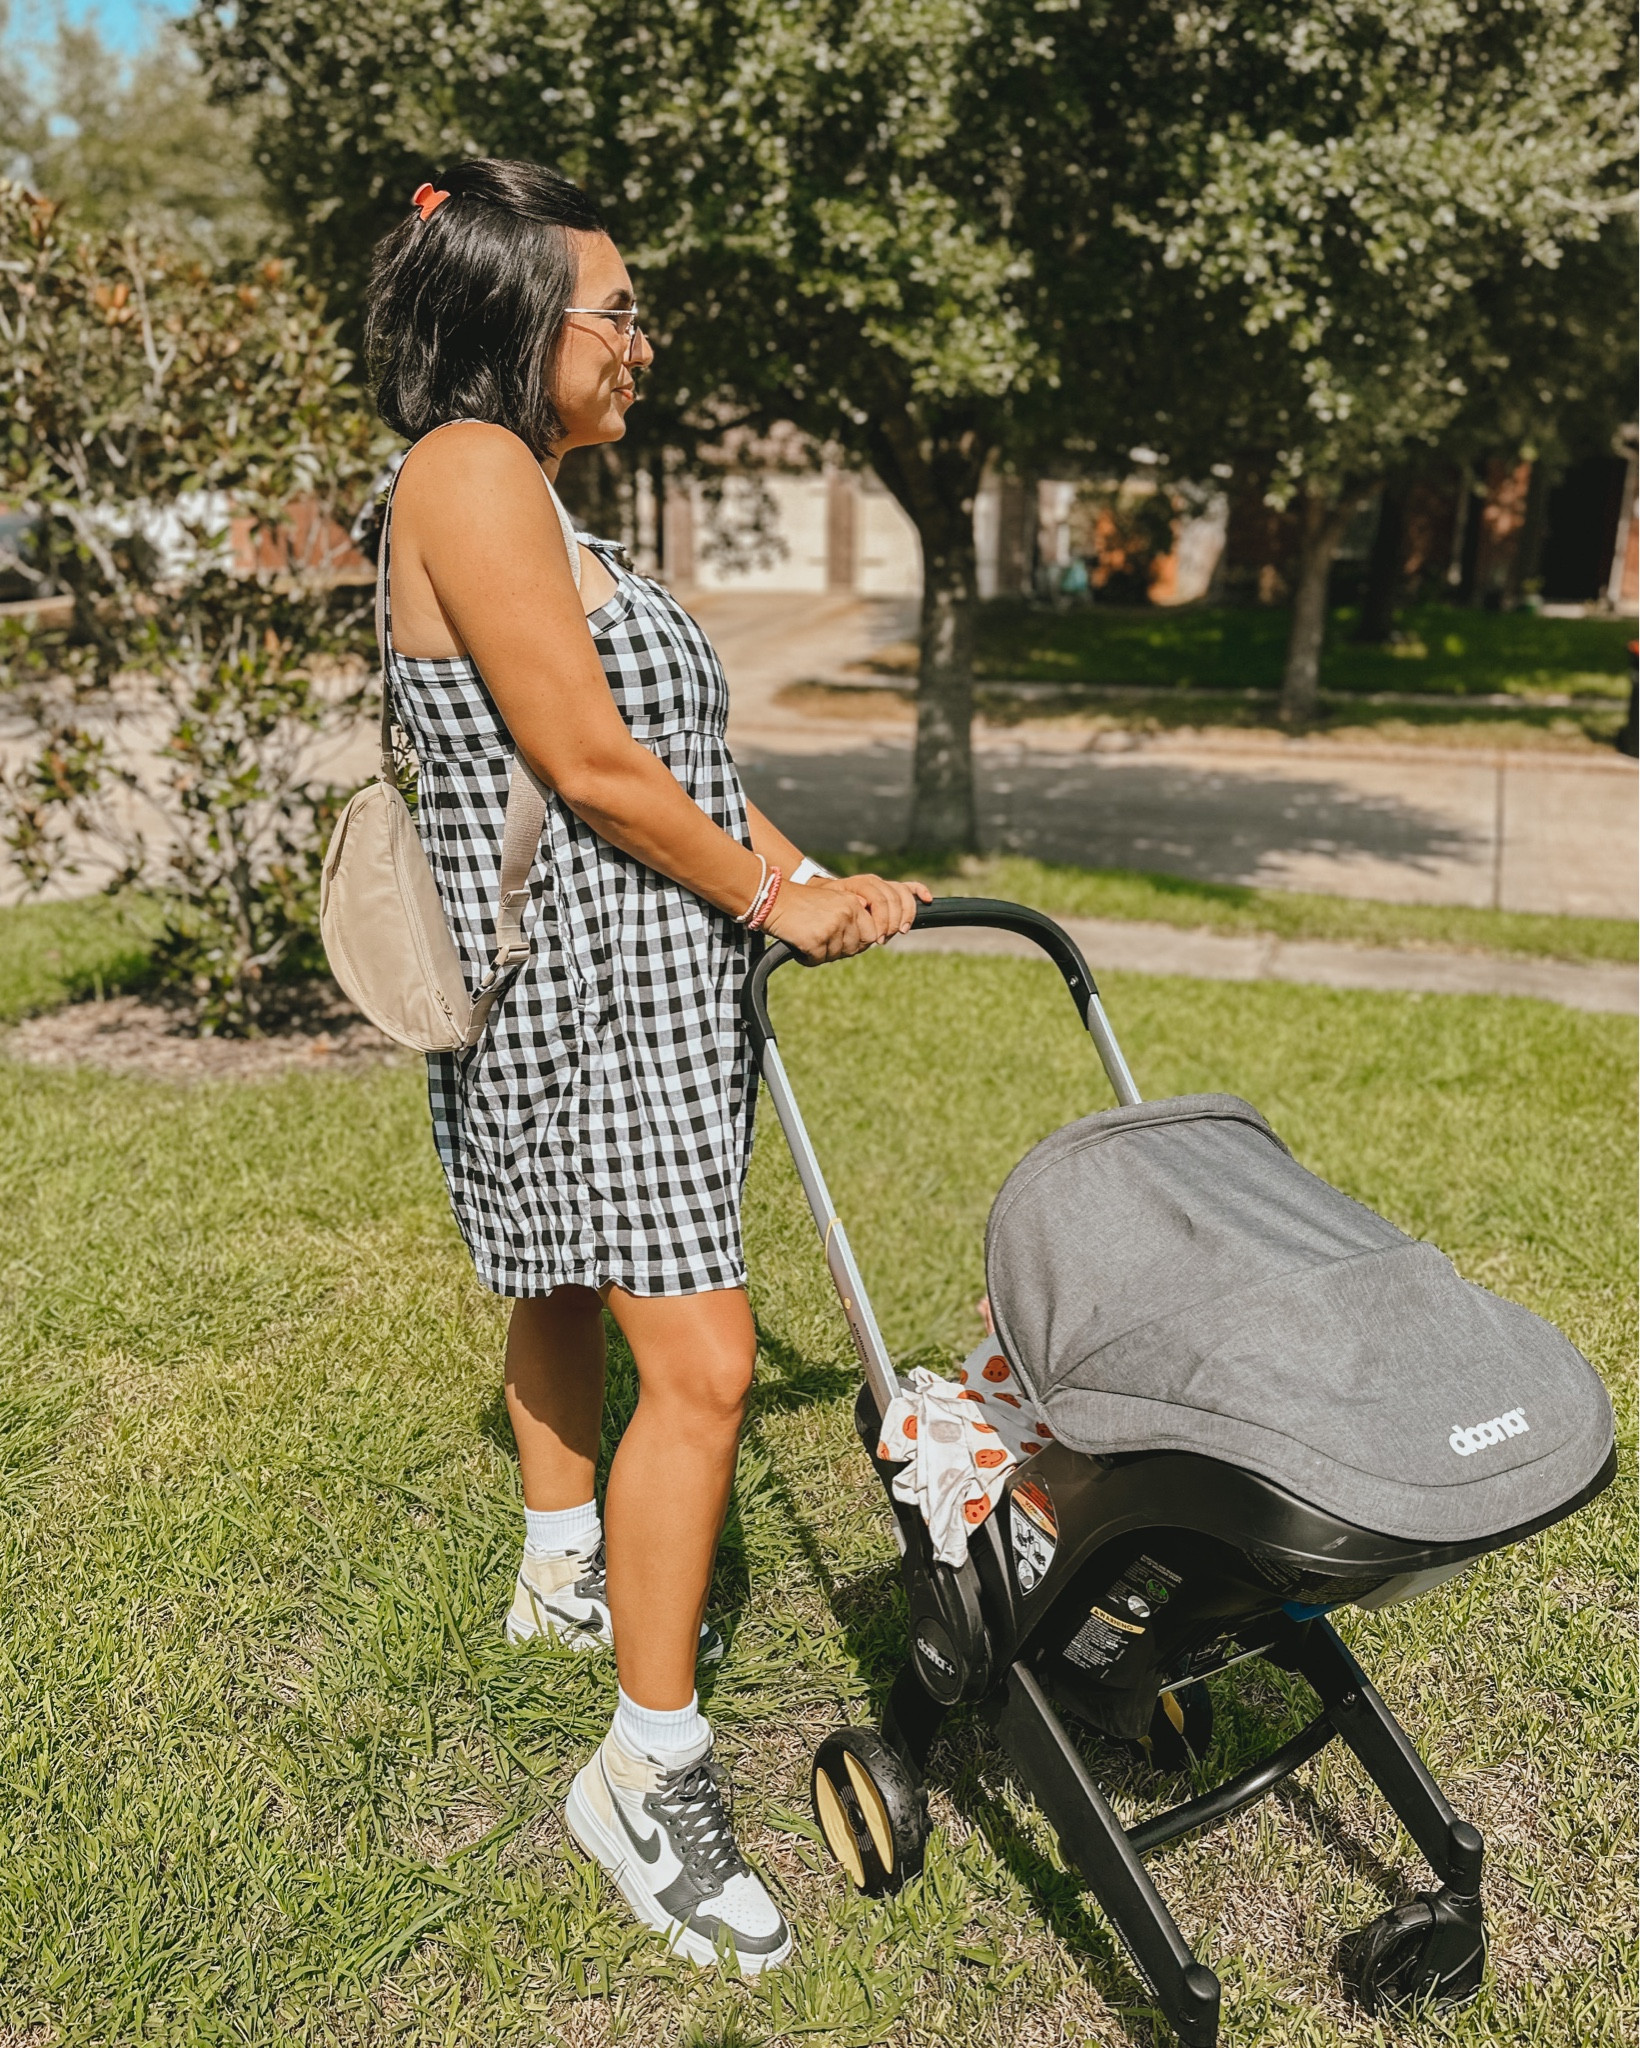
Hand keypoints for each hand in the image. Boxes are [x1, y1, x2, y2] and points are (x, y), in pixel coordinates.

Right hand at [763, 878, 877, 961]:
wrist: (773, 900)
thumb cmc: (802, 904)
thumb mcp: (834, 901)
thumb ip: (854, 916)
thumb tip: (874, 937)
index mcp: (854, 903)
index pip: (871, 934)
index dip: (858, 942)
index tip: (842, 941)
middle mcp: (846, 914)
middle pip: (855, 948)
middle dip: (839, 949)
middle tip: (821, 941)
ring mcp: (832, 928)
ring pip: (837, 955)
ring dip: (822, 953)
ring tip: (807, 939)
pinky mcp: (816, 941)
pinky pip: (818, 959)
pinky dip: (807, 957)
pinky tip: (799, 945)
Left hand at [829, 871, 932, 942]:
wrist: (826, 896)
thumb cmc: (829, 906)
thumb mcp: (833, 908)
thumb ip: (847, 908)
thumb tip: (862, 907)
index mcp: (860, 883)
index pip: (880, 900)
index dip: (882, 921)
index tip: (878, 939)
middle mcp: (874, 881)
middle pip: (894, 898)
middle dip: (893, 922)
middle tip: (884, 939)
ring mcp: (883, 884)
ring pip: (904, 895)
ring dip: (906, 914)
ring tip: (900, 931)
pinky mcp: (891, 889)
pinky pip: (910, 887)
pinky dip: (920, 891)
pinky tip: (928, 899)